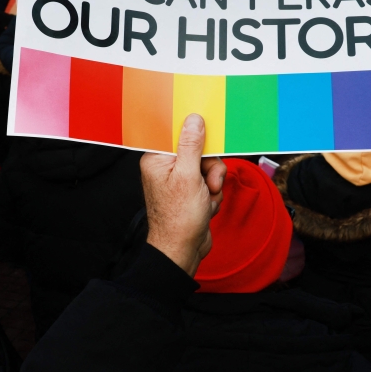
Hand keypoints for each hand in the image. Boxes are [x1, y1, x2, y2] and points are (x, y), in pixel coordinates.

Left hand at [140, 114, 226, 276]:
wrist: (183, 251)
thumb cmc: (180, 219)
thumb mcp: (189, 177)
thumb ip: (192, 146)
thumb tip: (193, 120)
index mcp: (157, 160)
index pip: (180, 136)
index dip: (197, 141)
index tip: (207, 147)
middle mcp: (166, 168)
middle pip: (199, 152)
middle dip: (210, 170)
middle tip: (208, 183)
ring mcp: (179, 181)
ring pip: (208, 168)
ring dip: (213, 184)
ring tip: (206, 200)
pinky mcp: (190, 193)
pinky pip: (209, 183)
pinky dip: (212, 195)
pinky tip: (206, 207)